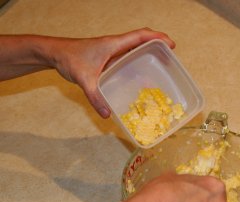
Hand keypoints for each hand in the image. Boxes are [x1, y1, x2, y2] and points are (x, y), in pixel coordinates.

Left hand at [50, 28, 174, 117]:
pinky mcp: (107, 58)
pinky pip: (126, 57)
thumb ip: (95, 97)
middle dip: (157, 46)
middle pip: (141, 40)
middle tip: (169, 58)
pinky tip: (138, 75)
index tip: (171, 45)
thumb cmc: (69, 59)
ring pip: (134, 49)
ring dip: (147, 53)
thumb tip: (108, 114)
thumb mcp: (84, 80)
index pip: (140, 36)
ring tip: (159, 66)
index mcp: (113, 44)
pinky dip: (136, 62)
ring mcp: (111, 51)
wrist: (56, 54)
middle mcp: (115, 46)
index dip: (157, 38)